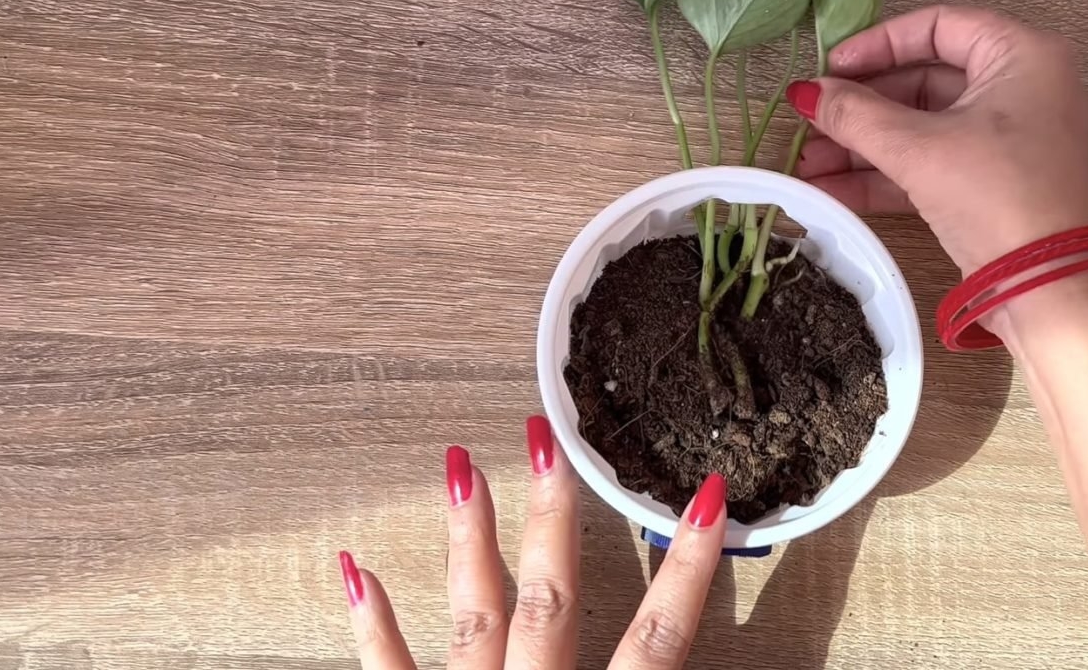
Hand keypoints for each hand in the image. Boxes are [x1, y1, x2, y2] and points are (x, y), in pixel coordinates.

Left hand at [338, 418, 727, 669]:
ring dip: (469, 539)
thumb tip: (732, 666)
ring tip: (461, 466)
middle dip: (552, 516)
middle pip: (552, 601)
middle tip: (546, 441)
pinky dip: (372, 623)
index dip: (688, 568)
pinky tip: (355, 572)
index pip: (657, 639)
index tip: (708, 497)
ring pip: (474, 617)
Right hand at [792, 5, 1087, 275]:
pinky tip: (831, 189)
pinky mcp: (993, 182)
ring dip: (864, 145)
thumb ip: (857, 115)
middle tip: (810, 119)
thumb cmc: (996, 194)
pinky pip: (932, 162)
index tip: (830, 67)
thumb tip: (805, 93)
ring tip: (807, 163)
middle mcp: (1022, 87)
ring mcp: (1009, 138)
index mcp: (1022, 55)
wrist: (1046, 288)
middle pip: (925, 80)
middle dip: (861, 106)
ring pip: (923, 126)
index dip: (878, 44)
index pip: (938, 26)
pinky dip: (886, 174)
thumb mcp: (920, 149)